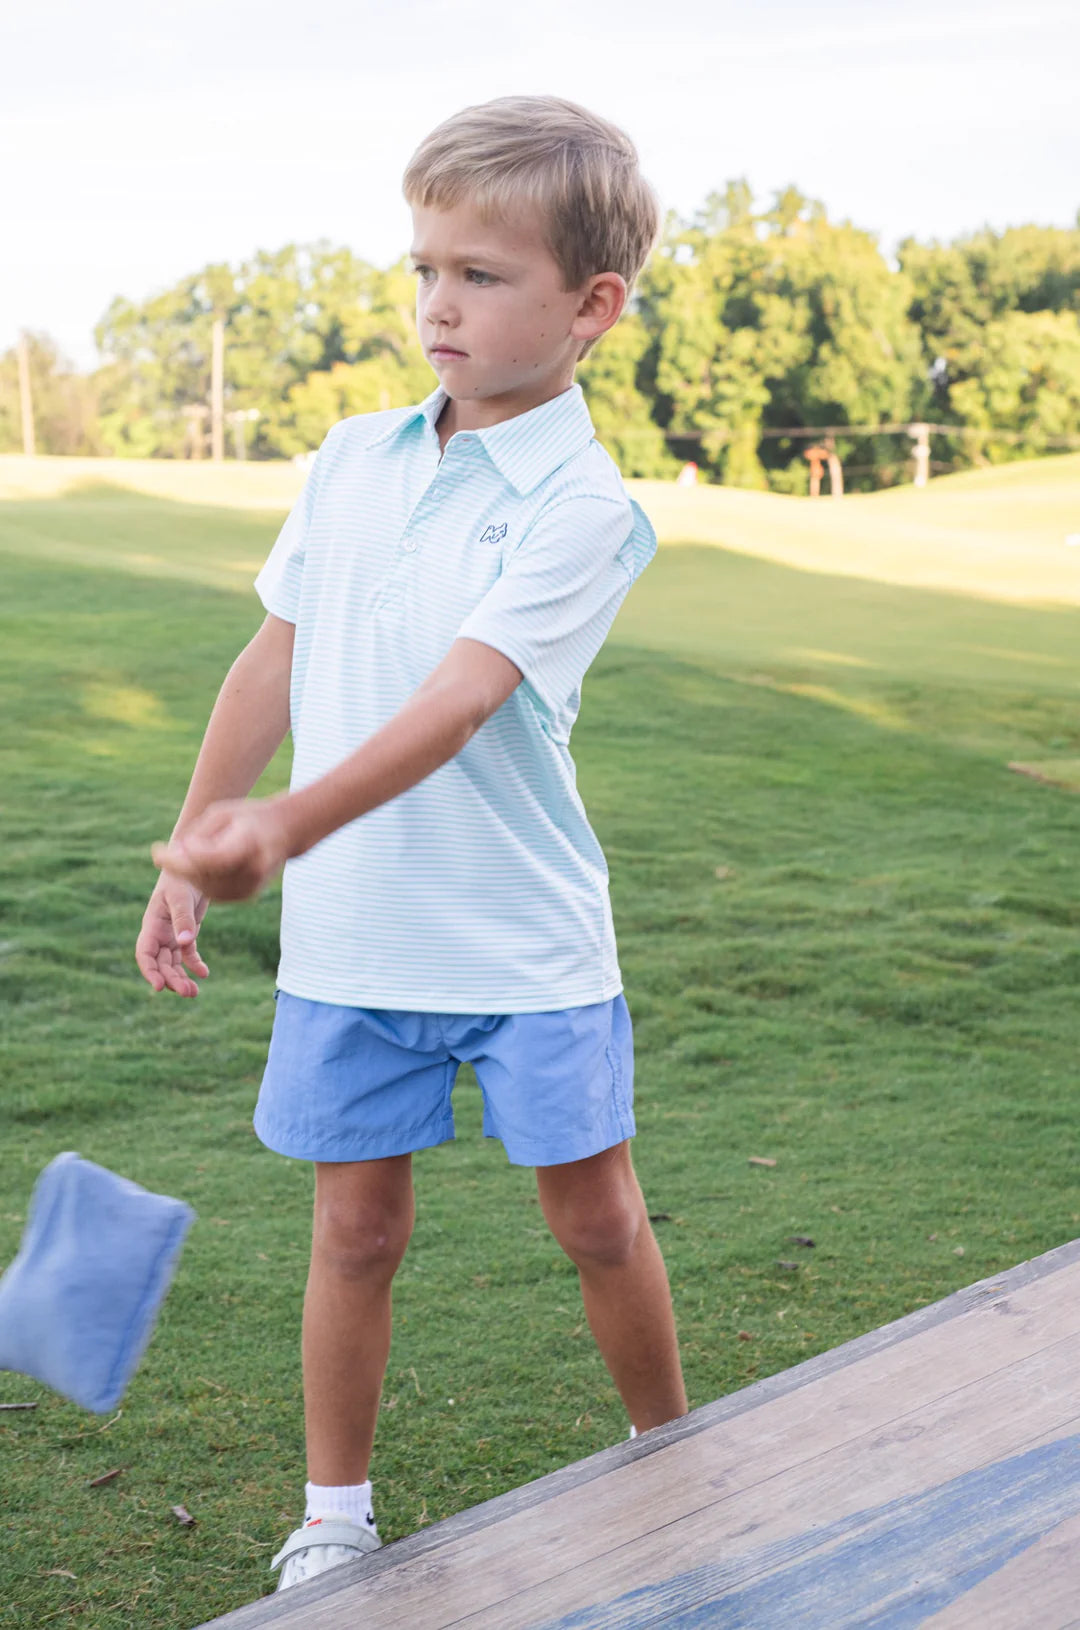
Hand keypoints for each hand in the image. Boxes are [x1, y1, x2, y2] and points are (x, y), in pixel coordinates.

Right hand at [136, 875, 209, 996]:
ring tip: (194, 992)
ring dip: (181, 977)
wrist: (192, 866)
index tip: (159, 987)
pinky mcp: (186, 932)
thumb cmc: (182, 877)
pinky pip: (187, 954)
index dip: (149, 971)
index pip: (144, 953)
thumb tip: (185, 943)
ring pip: (173, 963)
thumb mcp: (181, 897)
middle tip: (188, 993)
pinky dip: (194, 965)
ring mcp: (172, 934)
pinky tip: (204, 974)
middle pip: (160, 963)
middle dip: (171, 980)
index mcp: (152, 924)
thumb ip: (183, 920)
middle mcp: (159, 932)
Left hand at [151, 797, 290, 902]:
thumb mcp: (221, 813)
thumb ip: (198, 834)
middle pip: (203, 875)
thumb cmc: (249, 816)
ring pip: (205, 888)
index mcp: (249, 843)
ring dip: (187, 875)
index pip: (208, 859)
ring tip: (179, 858)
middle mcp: (253, 869)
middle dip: (179, 866)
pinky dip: (200, 881)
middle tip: (163, 853)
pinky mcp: (247, 895)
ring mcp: (252, 886)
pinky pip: (214, 893)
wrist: (286, 831)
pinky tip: (195, 867)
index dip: (179, 859)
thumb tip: (176, 856)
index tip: (156, 851)